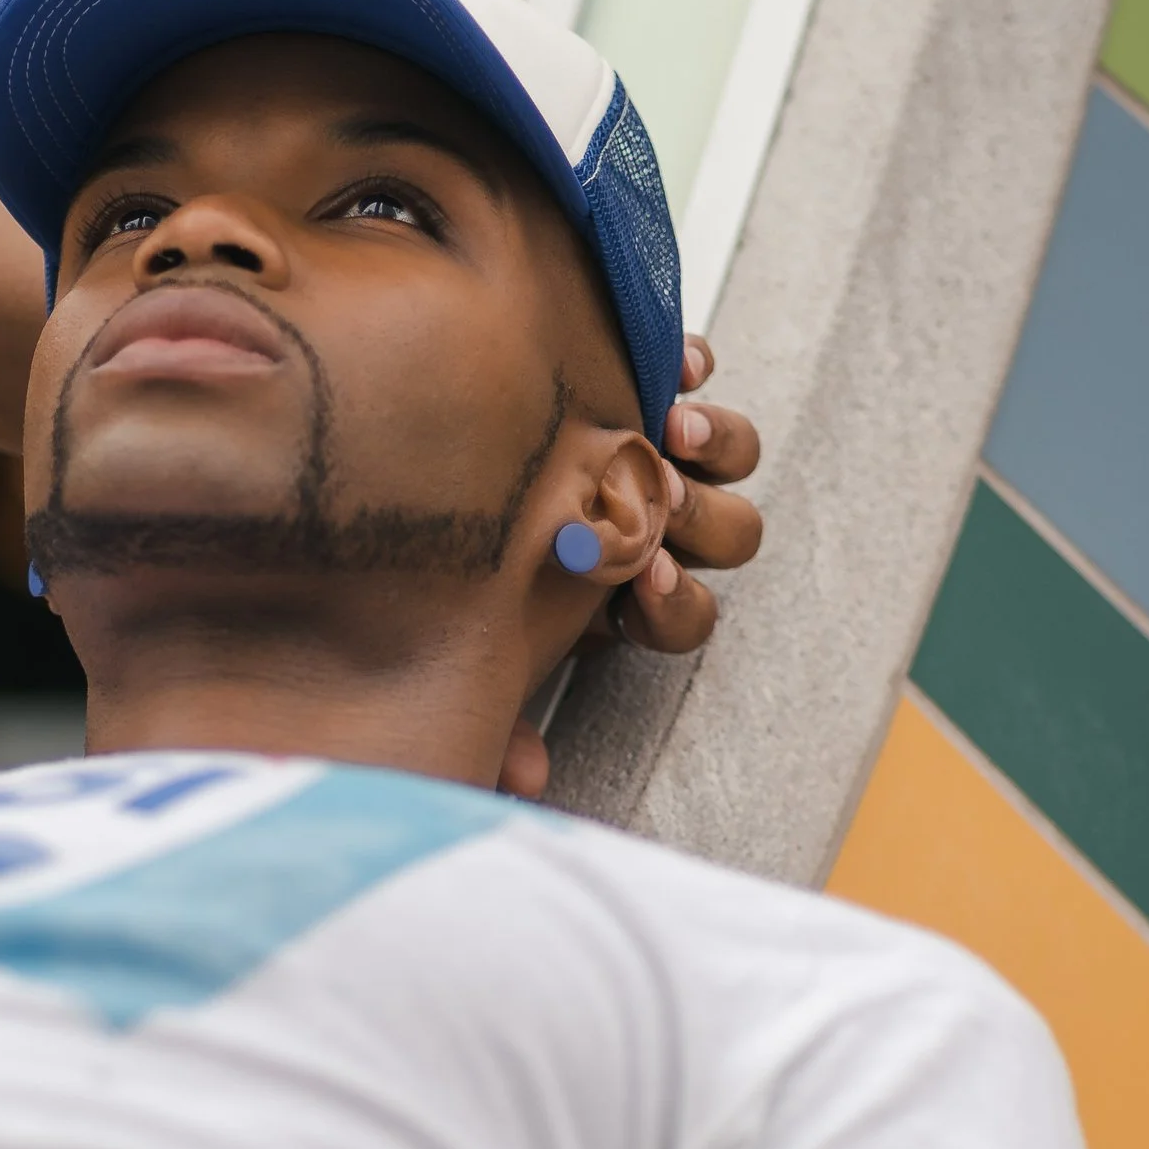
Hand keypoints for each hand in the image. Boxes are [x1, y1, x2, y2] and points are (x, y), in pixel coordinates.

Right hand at [497, 336, 762, 798]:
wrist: (414, 462)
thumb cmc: (457, 575)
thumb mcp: (475, 642)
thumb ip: (498, 711)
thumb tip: (525, 783)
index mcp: (626, 596)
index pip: (685, 618)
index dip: (676, 605)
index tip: (638, 585)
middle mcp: (658, 526)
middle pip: (727, 535)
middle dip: (696, 521)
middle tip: (656, 499)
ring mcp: (662, 453)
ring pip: (733, 458)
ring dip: (713, 446)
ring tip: (667, 429)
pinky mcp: (647, 382)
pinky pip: (694, 371)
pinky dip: (691, 366)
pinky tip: (672, 366)